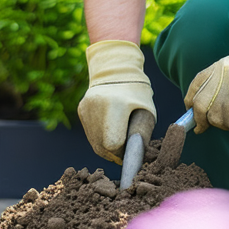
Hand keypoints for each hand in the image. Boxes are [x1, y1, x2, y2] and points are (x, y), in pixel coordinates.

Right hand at [79, 40, 154, 162]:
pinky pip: (91, 134)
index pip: (113, 144)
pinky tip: (111, 130)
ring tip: (120, 141)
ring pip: (95, 143)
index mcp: (114, 106)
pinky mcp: (81, 110)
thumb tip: (137, 158)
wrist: (117, 69)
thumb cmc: (137, 91)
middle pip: (102, 147)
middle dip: (115, 153)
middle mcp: (95, 108)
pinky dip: (101, 137)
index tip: (131, 151)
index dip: (123, 152)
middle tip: (126, 150)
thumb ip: (141, 135)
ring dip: (107, 148)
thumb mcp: (147, 111)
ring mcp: (86, 109)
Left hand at [185, 35, 228, 132]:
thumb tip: (195, 107)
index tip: (192, 116)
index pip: (195, 91)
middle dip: (203, 121)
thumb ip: (213, 82)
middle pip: (203, 109)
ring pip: (222, 122)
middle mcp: (223, 80)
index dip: (190, 107)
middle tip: (204, 128)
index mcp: (218, 68)